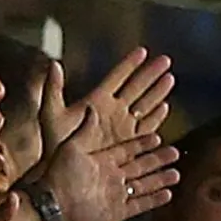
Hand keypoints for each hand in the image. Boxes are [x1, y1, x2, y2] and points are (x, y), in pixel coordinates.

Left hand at [35, 117, 179, 220]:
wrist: (53, 204)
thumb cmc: (58, 175)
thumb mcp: (70, 146)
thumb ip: (84, 130)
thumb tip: (91, 108)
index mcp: (102, 160)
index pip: (127, 149)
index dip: (141, 143)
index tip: (157, 136)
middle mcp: (112, 176)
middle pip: (140, 166)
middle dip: (158, 159)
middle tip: (175, 152)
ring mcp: (117, 194)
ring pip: (144, 185)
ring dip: (160, 179)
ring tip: (177, 173)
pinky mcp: (119, 211)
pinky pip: (141, 205)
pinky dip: (154, 200)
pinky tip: (168, 194)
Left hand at [48, 49, 173, 149]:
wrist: (66, 170)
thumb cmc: (54, 143)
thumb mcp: (51, 113)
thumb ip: (53, 89)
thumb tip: (54, 63)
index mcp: (97, 101)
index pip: (117, 77)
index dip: (129, 64)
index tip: (143, 50)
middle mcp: (113, 111)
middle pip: (137, 88)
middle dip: (151, 74)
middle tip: (165, 60)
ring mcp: (123, 126)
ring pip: (145, 104)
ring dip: (158, 92)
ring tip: (170, 78)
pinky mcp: (130, 142)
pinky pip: (147, 127)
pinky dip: (156, 117)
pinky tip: (165, 107)